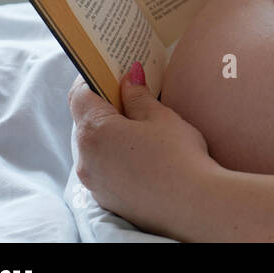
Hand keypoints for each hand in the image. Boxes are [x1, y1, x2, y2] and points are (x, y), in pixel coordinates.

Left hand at [68, 64, 220, 239]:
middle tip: (130, 93)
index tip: (108, 67)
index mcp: (93, 132)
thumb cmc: (177, 156)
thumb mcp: (160, 117)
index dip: (92, 77)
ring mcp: (94, 183)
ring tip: (139, 125)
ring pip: (94, 147)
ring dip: (109, 133)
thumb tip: (129, 78)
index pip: (80, 95)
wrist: (193, 204)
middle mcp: (85, 159)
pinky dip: (115, 156)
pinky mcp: (107, 199)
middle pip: (85, 122)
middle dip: (104, 106)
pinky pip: (104, 169)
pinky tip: (142, 155)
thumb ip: (138, 96)